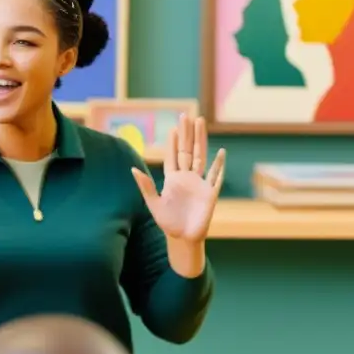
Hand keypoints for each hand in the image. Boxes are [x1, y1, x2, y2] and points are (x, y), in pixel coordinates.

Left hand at [132, 113, 225, 241]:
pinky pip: (216, 176)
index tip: (173, 127)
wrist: (183, 238)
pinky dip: (219, 165)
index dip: (172, 142)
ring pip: (201, 156)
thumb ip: (145, 186)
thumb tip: (133, 169)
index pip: (173, 156)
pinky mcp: (210, 193)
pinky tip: (221, 151)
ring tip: (201, 123)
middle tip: (186, 115)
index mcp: (173, 179)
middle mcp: (187, 177)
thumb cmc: (168, 222)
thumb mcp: (154, 203)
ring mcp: (199, 183)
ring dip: (200, 140)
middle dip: (187, 133)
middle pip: (187, 150)